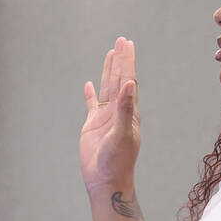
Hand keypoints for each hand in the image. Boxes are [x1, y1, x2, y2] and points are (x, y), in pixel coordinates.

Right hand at [80, 37, 140, 193]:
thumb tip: (130, 84)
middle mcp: (118, 111)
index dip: (127, 61)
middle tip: (121, 40)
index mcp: (129, 111)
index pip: (128, 80)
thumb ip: (125, 108)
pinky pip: (91, 105)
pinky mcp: (92, 125)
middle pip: (119, 79)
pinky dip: (90, 94)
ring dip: (108, 71)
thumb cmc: (117, 161)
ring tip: (111, 54)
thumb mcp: (122, 133)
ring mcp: (105, 118)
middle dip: (120, 60)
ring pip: (106, 88)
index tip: (127, 44)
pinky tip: (89, 85)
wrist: (106, 180)